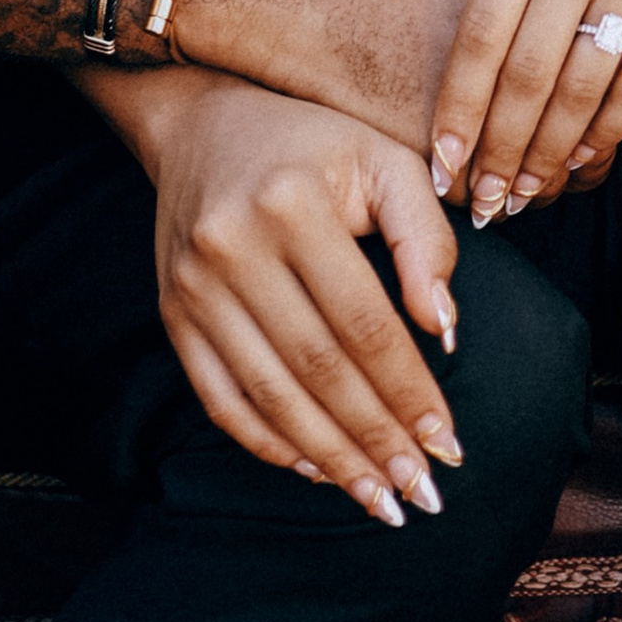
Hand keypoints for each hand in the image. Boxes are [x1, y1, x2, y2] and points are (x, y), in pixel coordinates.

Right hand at [122, 74, 466, 524]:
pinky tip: (314, 467)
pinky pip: (219, 397)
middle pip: (318, 367)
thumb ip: (425, 239)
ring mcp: (194, 284)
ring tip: (378, 498)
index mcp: (293, 203)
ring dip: (328, 456)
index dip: (408, 389)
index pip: (364, 322)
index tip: (449, 443)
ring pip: (269, 393)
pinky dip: (266, 442)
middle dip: (375, 439)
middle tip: (422, 493)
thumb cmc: (314, 144)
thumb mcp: (384, 160)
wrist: (203, 122)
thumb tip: (445, 332)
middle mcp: (233, 245)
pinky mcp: (172, 312)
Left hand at [382, 0, 621, 225]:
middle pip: (525, 73)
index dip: (456, 105)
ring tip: (526, 192)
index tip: (438, 160)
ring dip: (549, 151)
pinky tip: (588, 156)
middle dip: (497, 147)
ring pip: (581, 86)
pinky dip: (611, 126)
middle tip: (481, 200)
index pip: (479, 33)